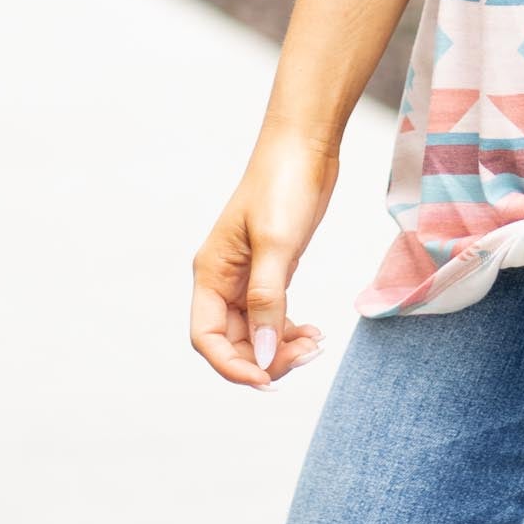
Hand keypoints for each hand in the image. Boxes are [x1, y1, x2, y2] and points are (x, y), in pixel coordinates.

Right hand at [190, 125, 340, 388]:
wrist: (306, 144)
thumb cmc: (283, 184)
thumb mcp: (276, 244)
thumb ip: (267, 301)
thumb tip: (264, 355)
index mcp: (210, 274)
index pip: (207, 338)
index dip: (232, 366)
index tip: (267, 379)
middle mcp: (223, 280)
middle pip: (234, 341)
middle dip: (266, 357)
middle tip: (305, 356)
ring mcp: (248, 276)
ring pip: (256, 331)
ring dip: (281, 347)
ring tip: (315, 345)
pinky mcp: (273, 268)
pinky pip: (274, 314)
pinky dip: (290, 329)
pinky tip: (313, 332)